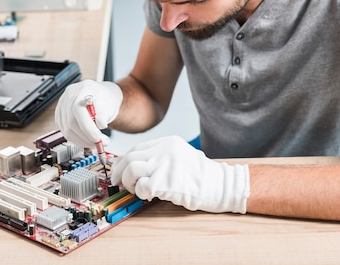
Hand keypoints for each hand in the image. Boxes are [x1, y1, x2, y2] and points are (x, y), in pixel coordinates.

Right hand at [54, 80, 122, 147]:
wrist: (98, 97)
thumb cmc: (103, 99)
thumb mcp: (109, 104)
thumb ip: (104, 113)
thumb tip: (101, 124)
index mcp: (80, 90)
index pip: (78, 110)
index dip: (88, 128)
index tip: (98, 139)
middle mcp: (68, 98)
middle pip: (71, 123)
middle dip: (87, 138)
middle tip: (101, 144)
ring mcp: (62, 107)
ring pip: (67, 131)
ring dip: (83, 141)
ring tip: (95, 143)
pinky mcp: (59, 117)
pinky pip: (65, 132)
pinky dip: (77, 140)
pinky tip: (87, 140)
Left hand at [111, 135, 248, 212]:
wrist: (221, 185)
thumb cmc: (202, 176)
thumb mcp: (181, 156)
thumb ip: (161, 156)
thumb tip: (135, 167)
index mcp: (168, 142)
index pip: (136, 148)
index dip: (123, 161)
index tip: (118, 170)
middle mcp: (165, 150)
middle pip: (130, 157)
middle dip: (119, 172)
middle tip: (117, 183)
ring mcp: (165, 164)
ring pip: (131, 170)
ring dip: (129, 183)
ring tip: (138, 191)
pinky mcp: (166, 181)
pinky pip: (142, 187)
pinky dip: (141, 193)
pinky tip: (150, 196)